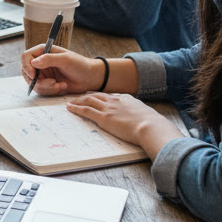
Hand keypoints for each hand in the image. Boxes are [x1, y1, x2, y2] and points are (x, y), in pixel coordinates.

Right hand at [22, 45, 102, 96]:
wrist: (90, 78)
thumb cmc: (80, 65)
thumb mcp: (65, 60)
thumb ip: (49, 59)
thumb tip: (33, 62)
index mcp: (43, 51)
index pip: (26, 57)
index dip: (27, 66)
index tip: (34, 75)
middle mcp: (41, 62)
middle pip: (27, 73)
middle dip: (39, 81)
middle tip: (52, 82)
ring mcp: (43, 74)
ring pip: (34, 84)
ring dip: (47, 87)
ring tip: (61, 85)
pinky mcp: (47, 83)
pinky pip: (41, 90)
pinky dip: (51, 91)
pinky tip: (62, 87)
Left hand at [65, 93, 182, 153]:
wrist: (150, 126)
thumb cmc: (152, 124)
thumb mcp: (146, 114)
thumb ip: (140, 114)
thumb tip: (144, 119)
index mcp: (126, 98)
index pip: (109, 96)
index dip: (100, 97)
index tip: (95, 97)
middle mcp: (115, 100)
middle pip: (97, 95)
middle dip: (86, 96)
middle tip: (79, 97)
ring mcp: (108, 108)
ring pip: (88, 100)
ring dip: (78, 101)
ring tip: (70, 102)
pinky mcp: (103, 117)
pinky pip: (85, 110)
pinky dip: (76, 108)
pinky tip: (70, 108)